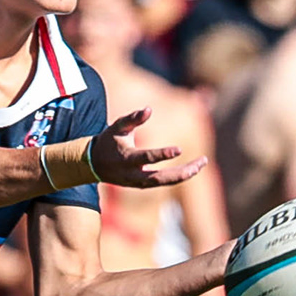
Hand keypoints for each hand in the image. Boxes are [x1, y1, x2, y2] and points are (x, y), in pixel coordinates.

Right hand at [90, 109, 207, 188]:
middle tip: (202, 162)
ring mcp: (138, 183)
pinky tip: (191, 169)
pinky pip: (163, 183)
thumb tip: (149, 109)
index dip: (163, 154)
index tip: (179, 149)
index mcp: (127, 159)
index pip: (147, 158)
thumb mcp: (117, 127)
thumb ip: (132, 118)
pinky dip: (177, 177)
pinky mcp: (142, 186)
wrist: (94, 165)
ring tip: (201, 164)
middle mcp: (133, 174)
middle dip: (183, 171)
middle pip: (161, 178)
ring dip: (184, 174)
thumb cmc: (108, 141)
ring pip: (164, 182)